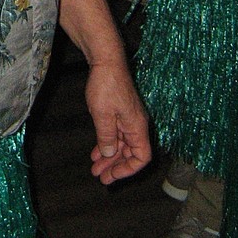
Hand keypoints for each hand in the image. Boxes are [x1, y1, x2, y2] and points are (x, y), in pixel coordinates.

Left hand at [85, 58, 151, 184]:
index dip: (128, 169)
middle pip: (130, 153)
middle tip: (100, 177)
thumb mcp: (103, 115)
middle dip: (115, 166)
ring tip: (95, 167)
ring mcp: (128, 117)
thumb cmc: (106, 85)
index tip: (112, 175)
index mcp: (137, 127)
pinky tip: (96, 151)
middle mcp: (136, 124)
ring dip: (109, 157)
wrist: (106, 60)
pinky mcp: (120, 111)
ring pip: (122, 144)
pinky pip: (116, 133)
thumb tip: (110, 154)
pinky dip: (107, 143)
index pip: (142, 157)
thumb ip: (107, 137)